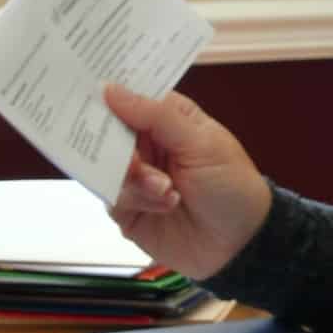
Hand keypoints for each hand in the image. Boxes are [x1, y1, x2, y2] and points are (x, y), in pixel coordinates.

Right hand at [101, 84, 272, 280]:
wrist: (240, 243)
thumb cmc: (232, 184)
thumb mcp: (201, 143)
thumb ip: (156, 116)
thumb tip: (111, 89)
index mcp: (167, 119)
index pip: (130, 96)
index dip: (110, 92)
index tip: (92, 91)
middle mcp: (147, 145)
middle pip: (108, 132)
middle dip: (119, 146)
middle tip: (137, 160)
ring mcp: (135, 177)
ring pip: (107, 167)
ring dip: (137, 179)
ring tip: (168, 190)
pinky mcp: (128, 209)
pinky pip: (113, 198)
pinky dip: (139, 200)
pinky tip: (167, 204)